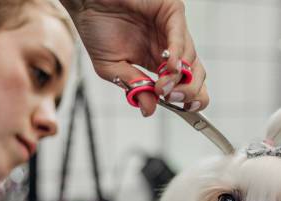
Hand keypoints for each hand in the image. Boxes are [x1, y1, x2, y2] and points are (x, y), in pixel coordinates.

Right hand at [63, 0, 208, 116]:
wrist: (85, 2)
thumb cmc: (97, 30)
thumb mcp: (112, 69)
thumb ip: (133, 87)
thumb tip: (149, 110)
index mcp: (157, 62)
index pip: (185, 84)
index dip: (189, 98)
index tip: (183, 108)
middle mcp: (169, 47)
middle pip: (195, 75)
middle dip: (189, 92)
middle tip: (173, 99)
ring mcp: (172, 30)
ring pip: (191, 58)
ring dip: (179, 78)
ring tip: (162, 86)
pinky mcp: (171, 11)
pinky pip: (180, 35)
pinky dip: (177, 53)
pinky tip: (169, 66)